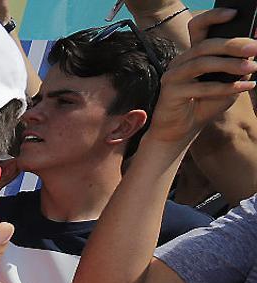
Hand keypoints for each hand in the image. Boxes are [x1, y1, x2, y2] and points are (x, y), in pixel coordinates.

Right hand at [145, 9, 256, 148]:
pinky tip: (245, 87)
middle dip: (232, 44)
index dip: (213, 17)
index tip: (235, 14)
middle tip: (254, 48)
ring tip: (251, 68)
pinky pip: (201, 87)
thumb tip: (254, 48)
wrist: (181, 131)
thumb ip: (239, 66)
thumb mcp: (228, 82)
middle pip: (205, 45)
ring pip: (202, 63)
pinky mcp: (170, 93)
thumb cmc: (204, 104)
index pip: (198, 27)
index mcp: (193, 54)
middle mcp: (180, 61)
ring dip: (229, 64)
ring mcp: (173, 76)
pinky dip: (225, 87)